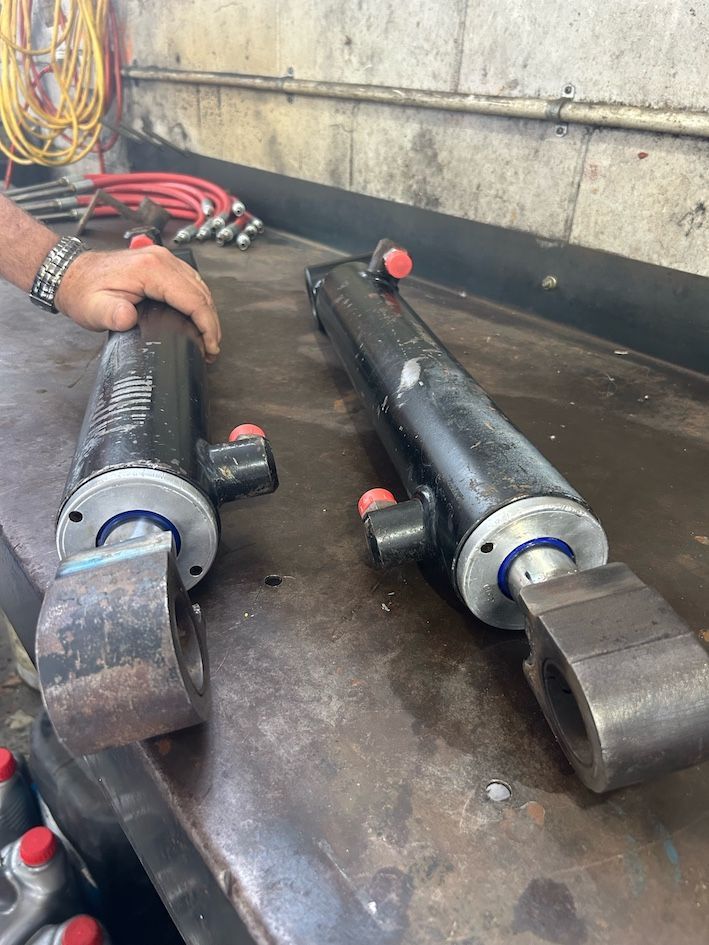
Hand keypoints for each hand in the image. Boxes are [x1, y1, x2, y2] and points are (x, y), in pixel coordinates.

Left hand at [54, 244, 221, 360]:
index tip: (210, 346)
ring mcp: (163, 258)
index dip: (207, 325)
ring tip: (208, 337)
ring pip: (199, 286)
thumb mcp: (94, 308)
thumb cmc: (83, 291)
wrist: (72, 274)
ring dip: (207, 312)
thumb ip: (111, 314)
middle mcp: (161, 259)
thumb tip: (128, 318)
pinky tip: (197, 317)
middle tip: (212, 348)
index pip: (193, 299)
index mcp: (152, 269)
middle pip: (201, 293)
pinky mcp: (161, 262)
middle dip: (211, 322)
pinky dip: (199, 301)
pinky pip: (190, 281)